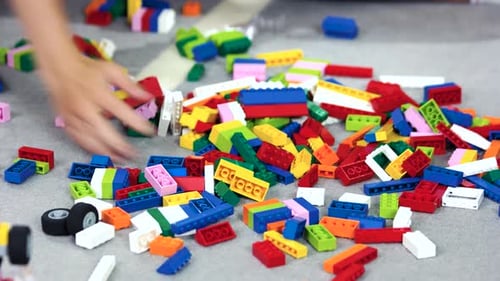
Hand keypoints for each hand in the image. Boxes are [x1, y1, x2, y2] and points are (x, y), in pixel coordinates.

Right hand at [40, 54, 155, 161]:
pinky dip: (90, 148)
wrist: (59, 67)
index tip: (149, 131)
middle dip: (120, 147)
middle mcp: (86, 107)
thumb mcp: (112, 71)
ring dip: (106, 152)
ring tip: (119, 159)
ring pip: (90, 140)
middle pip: (105, 133)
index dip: (138, 124)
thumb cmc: (86, 69)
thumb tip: (147, 96)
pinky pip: (78, 140)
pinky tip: (100, 153)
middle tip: (133, 154)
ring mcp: (74, 116)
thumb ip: (131, 85)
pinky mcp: (66, 122)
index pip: (123, 113)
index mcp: (100, 94)